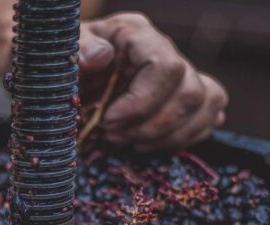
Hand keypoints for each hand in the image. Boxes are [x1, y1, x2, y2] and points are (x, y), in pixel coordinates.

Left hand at [77, 13, 228, 151]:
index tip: (108, 121)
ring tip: (128, 143)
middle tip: (113, 136)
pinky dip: (183, 138)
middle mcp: (163, 50)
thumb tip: (101, 57)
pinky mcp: (183, 96)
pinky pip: (209, 116)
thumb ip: (80, 49)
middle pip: (190, 92)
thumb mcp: (61, 52)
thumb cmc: (63, 63)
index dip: (141, 103)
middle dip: (151, 126)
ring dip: (167, 136)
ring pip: (205, 104)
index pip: (166, 67)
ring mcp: (178, 73)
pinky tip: (146, 144)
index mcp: (135, 34)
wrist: (65, 76)